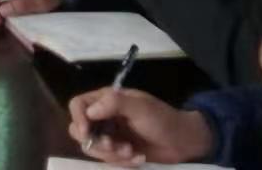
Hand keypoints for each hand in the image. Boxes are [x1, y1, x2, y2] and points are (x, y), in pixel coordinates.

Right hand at [66, 87, 213, 165]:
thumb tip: (89, 111)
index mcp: (106, 100)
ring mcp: (110, 135)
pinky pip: (108, 161)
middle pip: (79, 130)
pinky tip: (139, 158)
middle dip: (97, 143)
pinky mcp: (118, 152)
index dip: (78, 119)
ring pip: (93, 149)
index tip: (88, 133)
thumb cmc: (162, 119)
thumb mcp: (141, 107)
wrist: (183, 142)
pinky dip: (122, 162)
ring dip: (111, 155)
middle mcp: (103, 117)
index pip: (78, 105)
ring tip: (132, 153)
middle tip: (115, 146)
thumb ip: (115, 103)